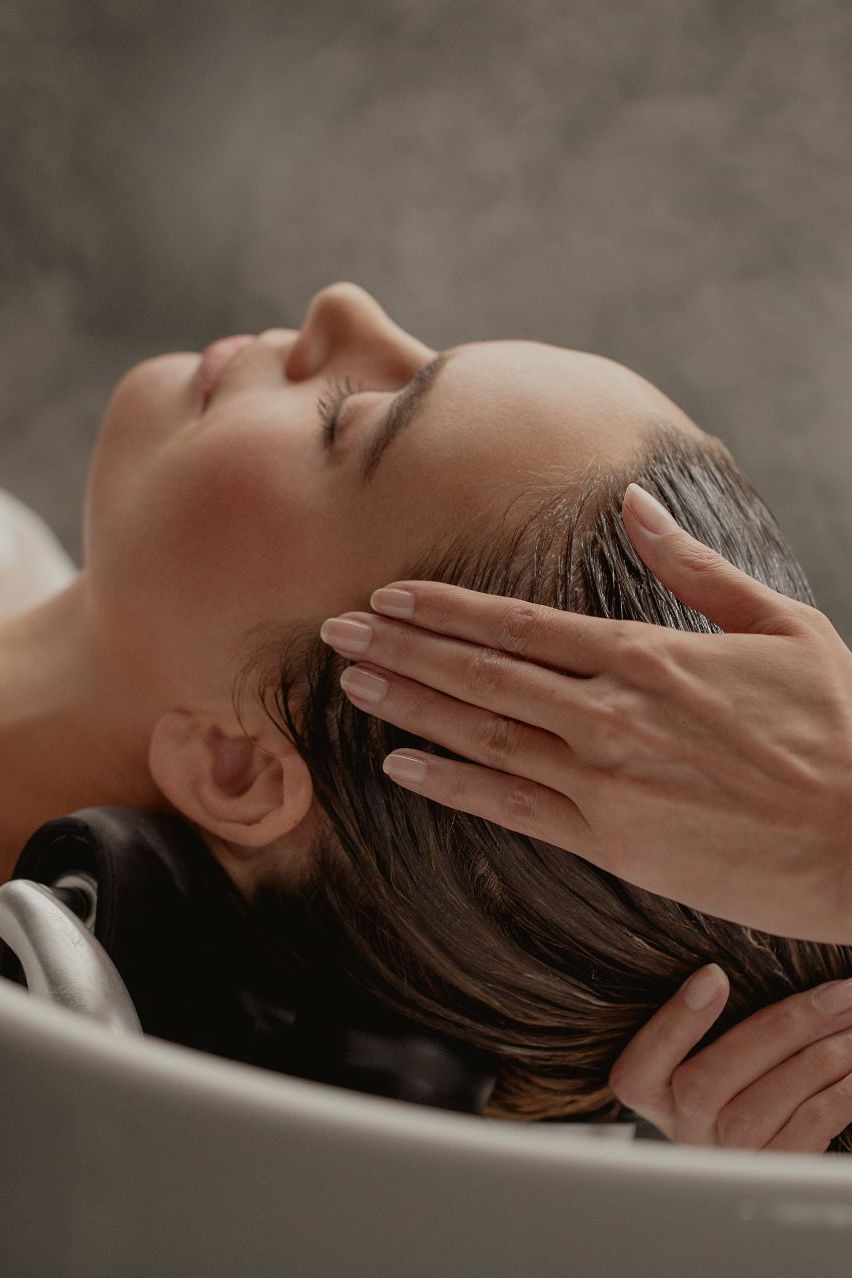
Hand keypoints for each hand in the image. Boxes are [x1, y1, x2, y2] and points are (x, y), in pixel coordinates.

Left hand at [318, 484, 851, 943]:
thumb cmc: (836, 726)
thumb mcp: (780, 622)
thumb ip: (695, 564)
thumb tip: (636, 504)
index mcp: (646, 653)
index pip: (519, 622)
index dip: (445, 607)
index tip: (390, 595)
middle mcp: (610, 711)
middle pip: (482, 670)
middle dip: (402, 647)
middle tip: (335, 631)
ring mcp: (605, 779)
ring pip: (483, 732)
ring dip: (410, 705)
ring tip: (352, 684)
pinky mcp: (611, 840)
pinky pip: (512, 807)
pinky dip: (452, 784)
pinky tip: (401, 766)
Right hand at [608, 964, 851, 1152]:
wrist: (761, 1133)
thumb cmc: (734, 1066)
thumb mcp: (702, 1043)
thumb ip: (708, 1017)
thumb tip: (730, 971)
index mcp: (650, 1090)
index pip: (639, 1067)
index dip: (674, 1022)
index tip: (714, 974)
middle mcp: (682, 1127)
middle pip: (712, 1082)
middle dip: (784, 1028)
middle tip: (836, 995)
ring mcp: (726, 1156)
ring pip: (765, 1104)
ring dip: (821, 1056)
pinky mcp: (773, 1172)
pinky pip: (807, 1129)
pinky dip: (838, 1093)